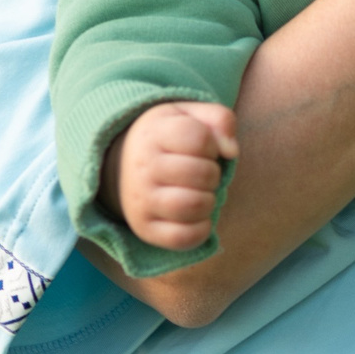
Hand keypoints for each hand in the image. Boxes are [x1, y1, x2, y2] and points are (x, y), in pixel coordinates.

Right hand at [106, 101, 239, 249]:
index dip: (212, 144)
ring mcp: (141, 200)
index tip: (204, 148)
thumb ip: (219, 119)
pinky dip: (201, 229)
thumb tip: (232, 151)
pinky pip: (183, 238)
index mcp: (153, 133)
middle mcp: (142, 167)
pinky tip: (197, 215)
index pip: (199, 138)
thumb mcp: (189, 115)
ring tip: (200, 193)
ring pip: (193, 206)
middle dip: (213, 173)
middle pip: (201, 173)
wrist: (122, 165)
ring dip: (209, 200)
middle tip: (203, 173)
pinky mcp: (144, 228)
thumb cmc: (167, 138)